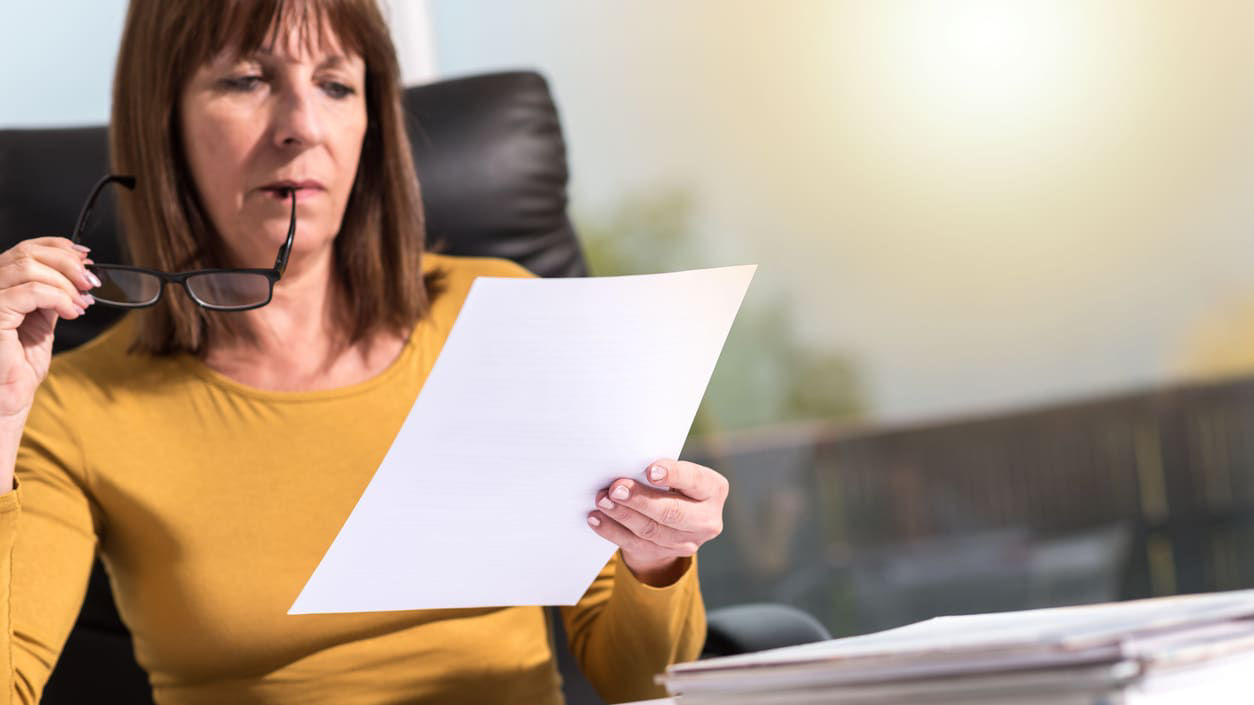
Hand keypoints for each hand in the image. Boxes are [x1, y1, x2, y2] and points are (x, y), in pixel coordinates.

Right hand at [0, 238, 96, 419]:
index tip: (87, 258)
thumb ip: (51, 296)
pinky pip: (30, 291)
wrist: (6, 398)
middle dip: (67, 263)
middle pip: (26, 253)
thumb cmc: (18, 367)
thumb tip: (76, 276)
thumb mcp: (41, 322)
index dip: (58, 247)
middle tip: (90, 283)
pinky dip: (59, 297)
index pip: (24, 249)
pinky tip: (71, 311)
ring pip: (28, 267)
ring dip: (66, 283)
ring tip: (81, 303)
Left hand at [587, 458, 728, 586]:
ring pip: (651, 530)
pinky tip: (597, 518)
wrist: (675, 521)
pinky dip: (612, 530)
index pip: (694, 481)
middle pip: (672, 512)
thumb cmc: (671, 484)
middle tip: (615, 489)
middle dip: (640, 500)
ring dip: (622, 515)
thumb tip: (626, 466)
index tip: (650, 470)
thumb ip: (659, 471)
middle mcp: (707, 519)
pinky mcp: (667, 554)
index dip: (673, 475)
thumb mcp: (675, 474)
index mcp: (713, 489)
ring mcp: (689, 541)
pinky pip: (636, 544)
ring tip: (602, 501)